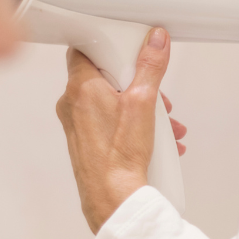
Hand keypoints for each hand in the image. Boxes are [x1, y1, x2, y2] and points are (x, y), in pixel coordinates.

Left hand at [56, 28, 185, 232]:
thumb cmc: (120, 155)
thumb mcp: (143, 102)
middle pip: (104, 77)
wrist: (112, 198)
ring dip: (140, 108)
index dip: (110, 47)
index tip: (131, 51)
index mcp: (80, 87)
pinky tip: (155, 140)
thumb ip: (150, 67)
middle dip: (137, 84)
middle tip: (158, 95)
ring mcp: (76, 124)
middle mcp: (72, 103)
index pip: (85, 48)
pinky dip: (131, 125)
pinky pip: (109, 123)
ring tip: (165, 124)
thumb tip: (156, 40)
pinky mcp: (84, 142)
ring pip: (110, 102)